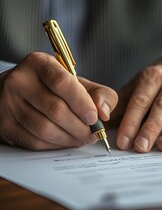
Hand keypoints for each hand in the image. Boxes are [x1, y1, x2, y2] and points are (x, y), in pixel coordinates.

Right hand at [0, 52, 117, 149]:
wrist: (21, 93)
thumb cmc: (55, 88)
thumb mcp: (79, 83)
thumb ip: (100, 94)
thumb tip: (104, 114)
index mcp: (40, 64)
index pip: (62, 83)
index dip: (82, 104)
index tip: (94, 118)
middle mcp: (20, 81)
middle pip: (56, 110)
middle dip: (80, 127)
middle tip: (92, 134)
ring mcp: (9, 104)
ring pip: (45, 129)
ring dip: (70, 138)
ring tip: (82, 138)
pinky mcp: (5, 125)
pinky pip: (35, 142)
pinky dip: (56, 145)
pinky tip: (66, 141)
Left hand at [113, 57, 161, 151]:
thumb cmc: (160, 82)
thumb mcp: (141, 84)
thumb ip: (125, 102)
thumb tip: (106, 122)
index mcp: (153, 77)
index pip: (140, 101)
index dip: (131, 121)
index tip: (123, 141)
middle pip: (161, 106)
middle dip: (150, 128)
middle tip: (141, 147)